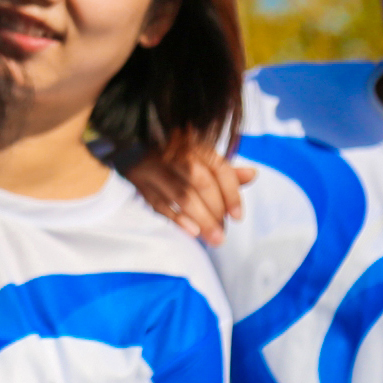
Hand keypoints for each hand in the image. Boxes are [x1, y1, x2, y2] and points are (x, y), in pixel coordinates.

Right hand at [125, 142, 253, 243]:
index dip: (231, 193)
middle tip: (223, 233)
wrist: (129, 148)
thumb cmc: (172, 157)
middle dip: (216, 210)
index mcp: (192, 143)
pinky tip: (192, 232)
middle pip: (201, 182)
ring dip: (201, 220)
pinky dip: (177, 218)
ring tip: (214, 239)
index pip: (218, 168)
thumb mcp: (199, 158)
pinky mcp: (138, 181)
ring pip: (182, 195)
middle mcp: (173, 151)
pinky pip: (159, 202)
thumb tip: (253, 174)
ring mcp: (153, 166)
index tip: (238, 216)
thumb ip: (224, 170)